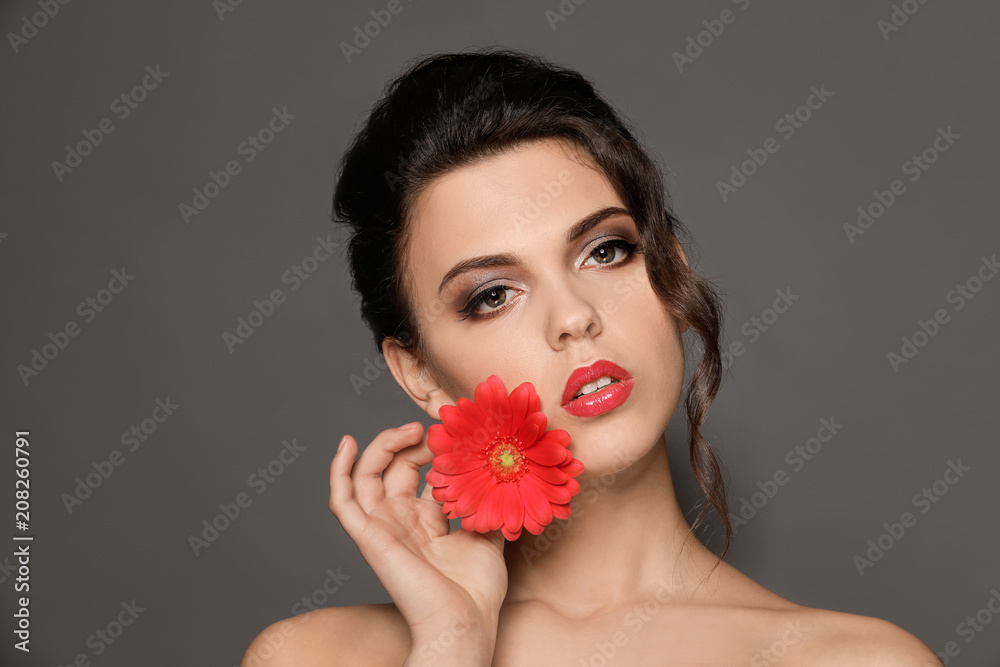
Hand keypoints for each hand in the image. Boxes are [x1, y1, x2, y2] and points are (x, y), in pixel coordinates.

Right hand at [329, 423, 507, 649]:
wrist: (464, 621)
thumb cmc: (476, 590)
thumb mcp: (488, 533)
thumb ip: (486, 503)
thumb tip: (496, 474)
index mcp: (426, 519)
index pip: (418, 471)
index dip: (430, 448)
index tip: (452, 434)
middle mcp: (401, 519)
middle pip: (392, 466)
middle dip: (410, 442)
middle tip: (432, 432)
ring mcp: (383, 526)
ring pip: (365, 475)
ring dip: (381, 446)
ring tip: (406, 431)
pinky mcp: (368, 536)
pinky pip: (342, 500)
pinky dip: (338, 470)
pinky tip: (347, 443)